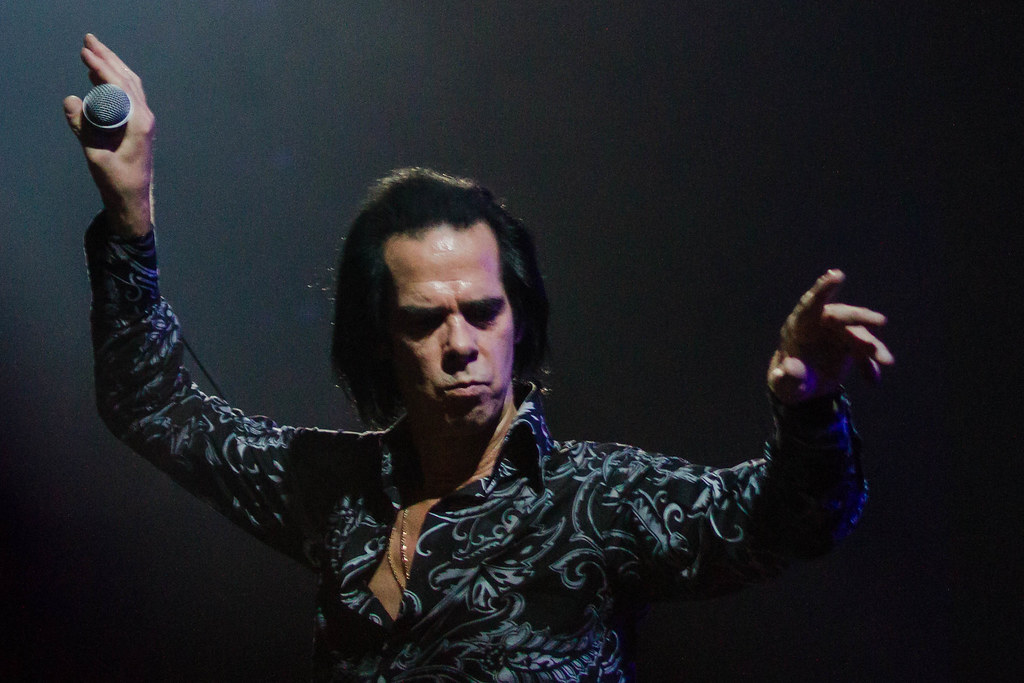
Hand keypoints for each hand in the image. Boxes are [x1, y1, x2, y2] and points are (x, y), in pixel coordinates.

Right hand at [63, 34, 154, 237]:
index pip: (120, 85)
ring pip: (130, 85)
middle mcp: (145, 117)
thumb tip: (70, 100)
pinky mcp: (139, 125)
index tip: (86, 53)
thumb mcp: (95, 154)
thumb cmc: (117, 181)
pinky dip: (115, 81)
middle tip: (89, 40)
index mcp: (138, 123)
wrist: (133, 199)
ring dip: (113, 66)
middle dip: (107, 58)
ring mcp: (144, 121)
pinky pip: (129, 96)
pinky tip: (101, 76)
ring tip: (94, 51)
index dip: (101, 67)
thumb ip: (83, 127)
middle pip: (127, 79)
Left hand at [767, 269, 893, 404]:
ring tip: (886, 362)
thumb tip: (786, 370)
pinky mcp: (849, 342)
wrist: (802, 388)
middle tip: (880, 321)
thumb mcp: (786, 385)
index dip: (822, 290)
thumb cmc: (789, 382)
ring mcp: (836, 331)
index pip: (809, 306)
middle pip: (840, 315)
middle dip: (859, 318)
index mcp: (798, 327)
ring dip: (873, 347)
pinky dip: (870, 364)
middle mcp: (818, 324)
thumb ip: (787, 378)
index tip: (836, 275)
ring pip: (858, 333)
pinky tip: (872, 381)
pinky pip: (864, 349)